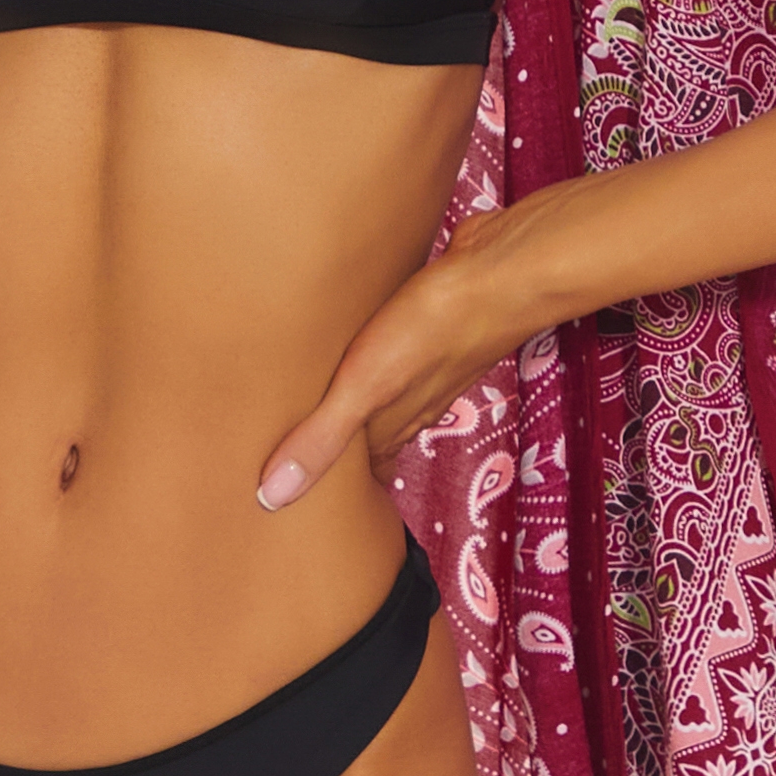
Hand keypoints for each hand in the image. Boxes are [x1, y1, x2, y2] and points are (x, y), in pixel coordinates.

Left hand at [254, 239, 518, 511]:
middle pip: (375, 436)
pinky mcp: (427, 321)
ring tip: (324, 405)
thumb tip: (274, 497)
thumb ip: (322, 439)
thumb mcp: (365, 389)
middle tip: (308, 460)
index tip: (314, 504)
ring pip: (387, 395)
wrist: (502, 271)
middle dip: (345, 450)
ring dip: (359, 405)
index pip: (367, 473)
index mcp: (395, 424)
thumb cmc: (437, 329)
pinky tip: (358, 341)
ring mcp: (425, 362)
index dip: (341, 489)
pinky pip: (395, 349)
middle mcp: (413, 400)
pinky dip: (372, 356)